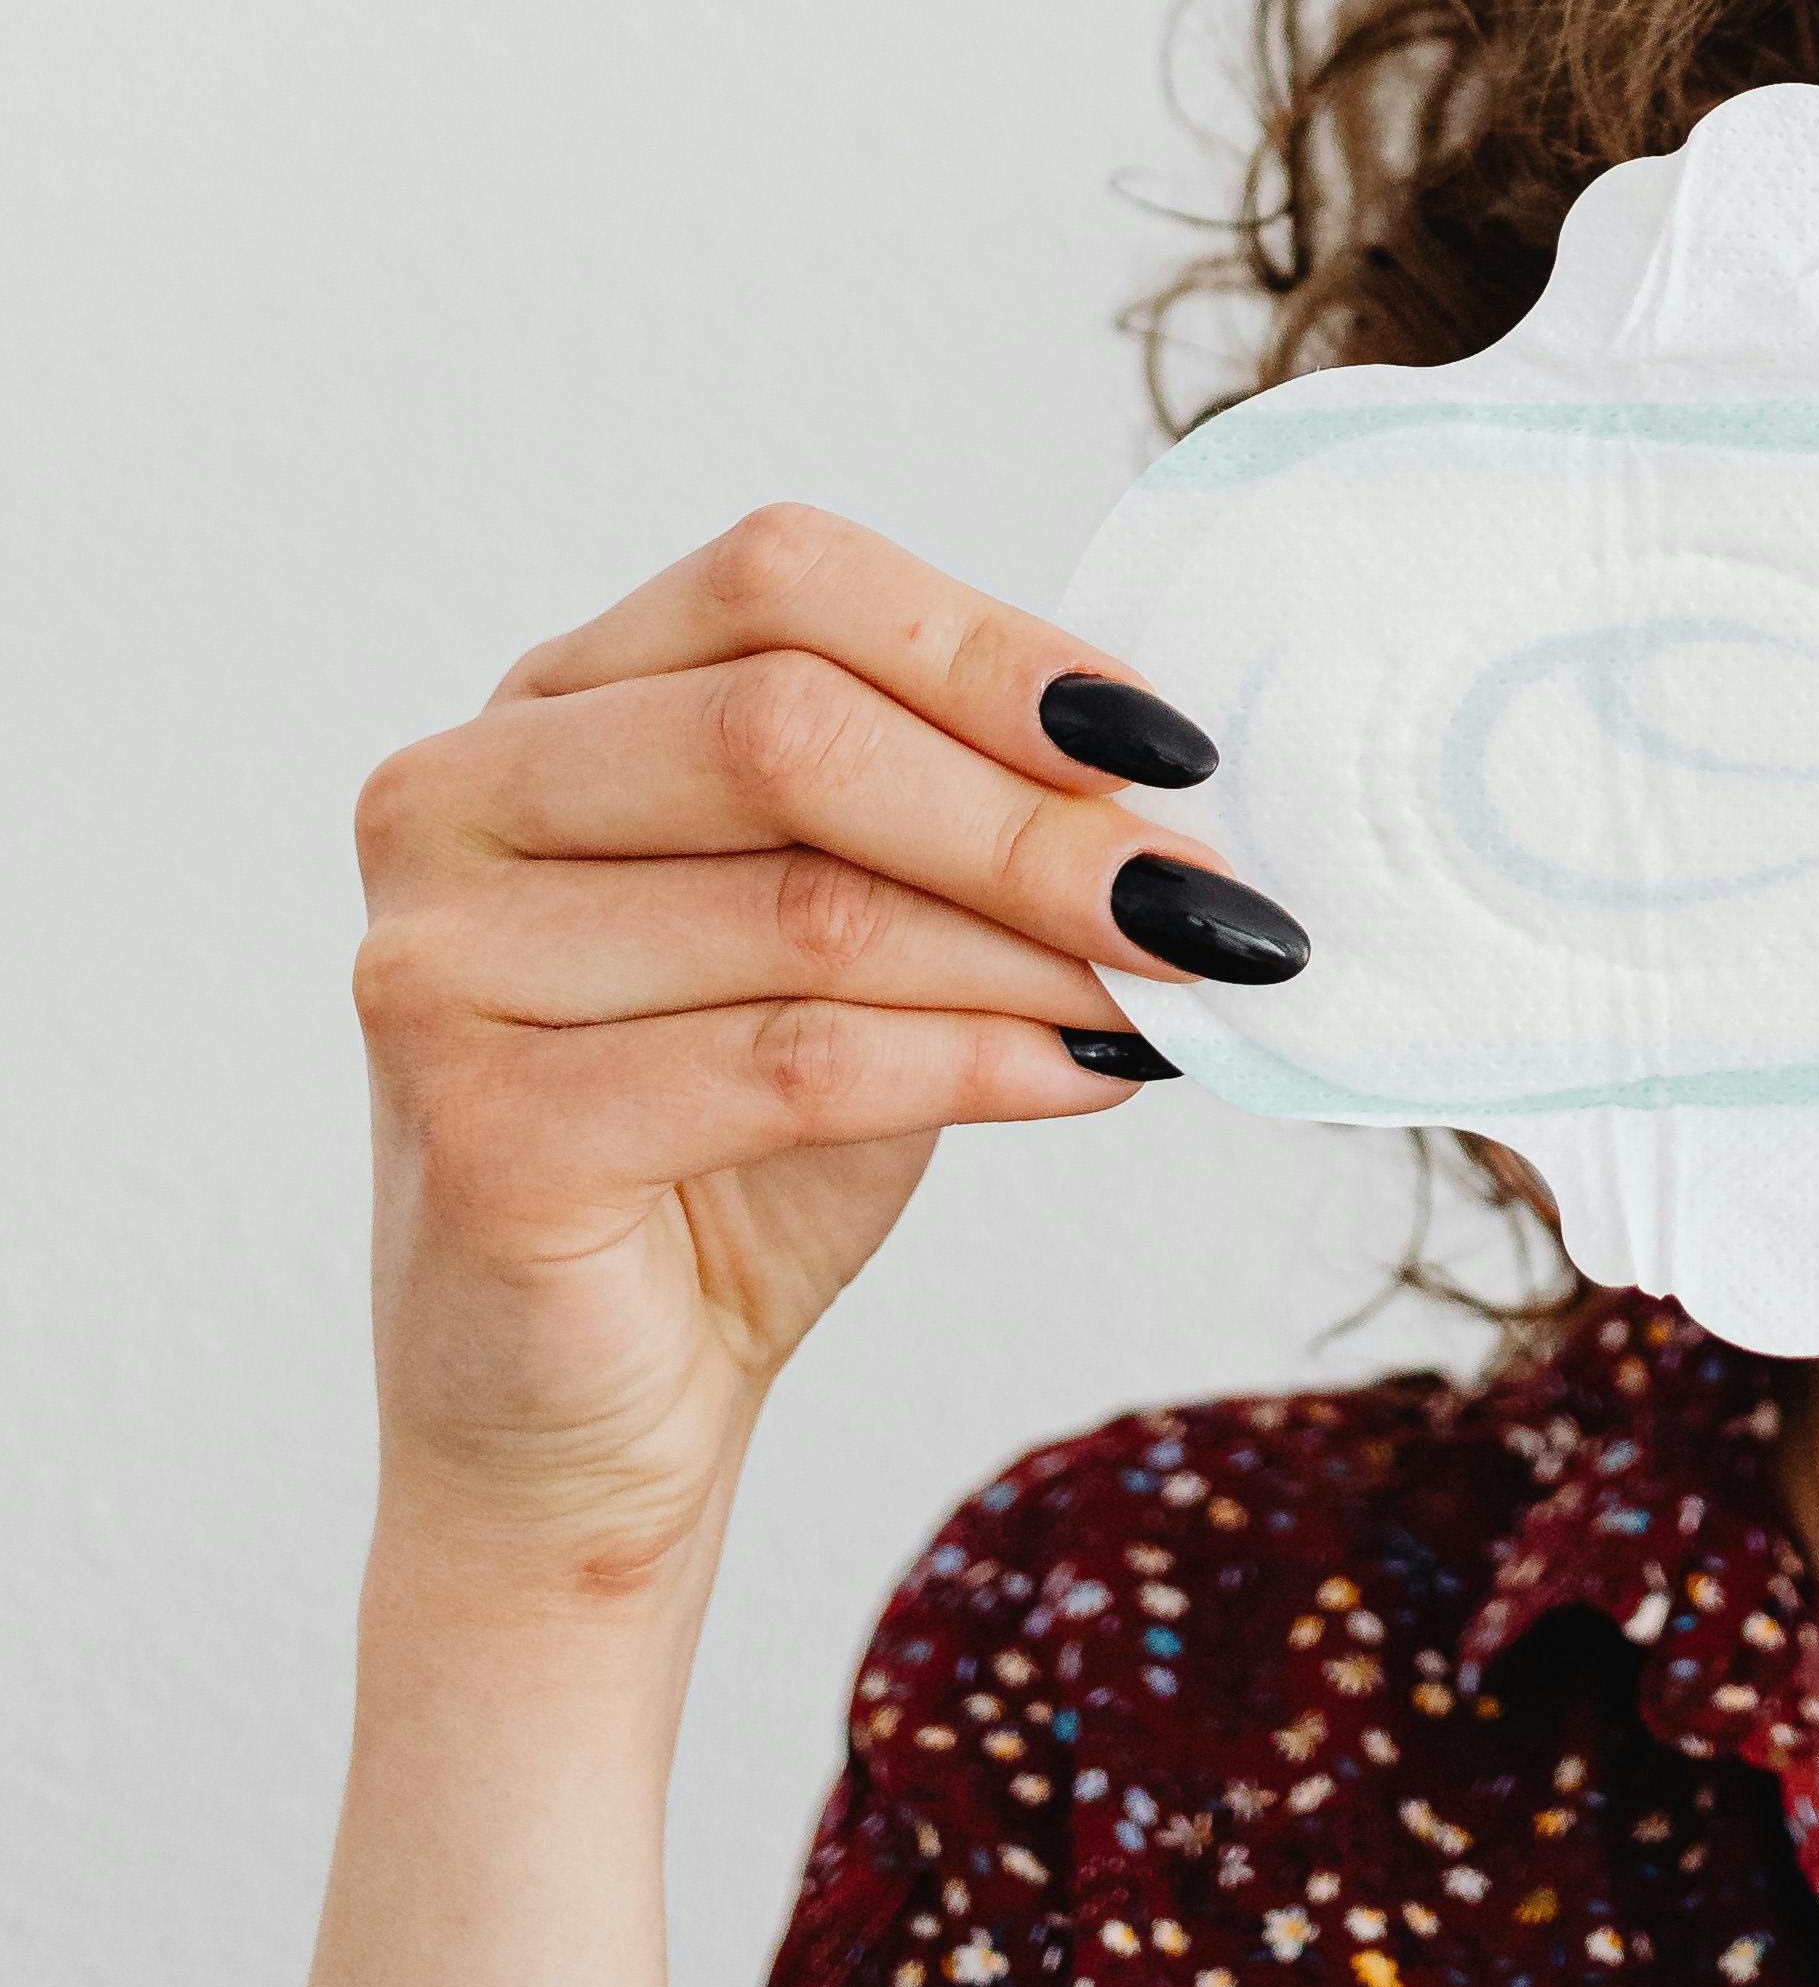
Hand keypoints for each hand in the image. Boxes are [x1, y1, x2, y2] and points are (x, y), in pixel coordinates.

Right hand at [350, 505, 1302, 1618]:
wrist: (593, 1405)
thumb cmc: (729, 1140)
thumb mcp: (845, 930)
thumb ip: (943, 816)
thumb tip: (1169, 769)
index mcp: (548, 700)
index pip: (781, 581)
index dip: (990, 646)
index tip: (1168, 738)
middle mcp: (454, 799)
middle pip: (790, 729)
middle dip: (1035, 818)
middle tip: (1209, 896)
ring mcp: (439, 963)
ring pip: (811, 908)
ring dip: (1034, 953)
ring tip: (1173, 990)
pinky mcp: (481, 1132)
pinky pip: (792, 1065)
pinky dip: (979, 1065)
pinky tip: (1095, 1073)